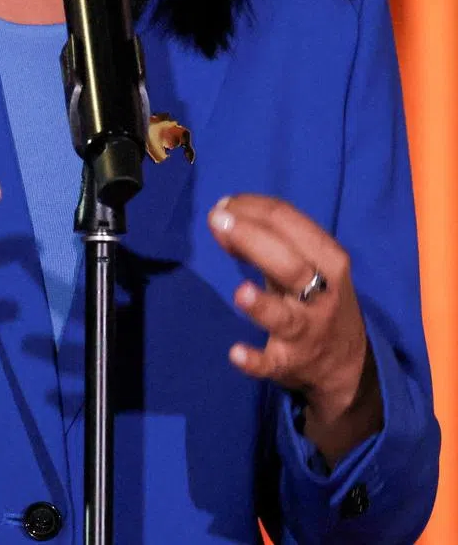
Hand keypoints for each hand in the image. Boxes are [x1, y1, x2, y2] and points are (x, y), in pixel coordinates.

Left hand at [209, 194, 382, 462]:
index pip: (290, 223)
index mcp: (329, 260)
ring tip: (240, 292)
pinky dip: (255, 360)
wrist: (350, 364)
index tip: (223, 204)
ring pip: (285, 317)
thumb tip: (221, 216)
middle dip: (251, 239)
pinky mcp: (291, 363)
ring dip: (261, 304)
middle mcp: (323, 294)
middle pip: (289, 264)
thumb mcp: (305, 262)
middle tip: (217, 220)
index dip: (252, 207)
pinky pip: (272, 364)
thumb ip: (265, 238)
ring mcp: (307, 331)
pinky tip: (236, 353)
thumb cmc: (317, 296)